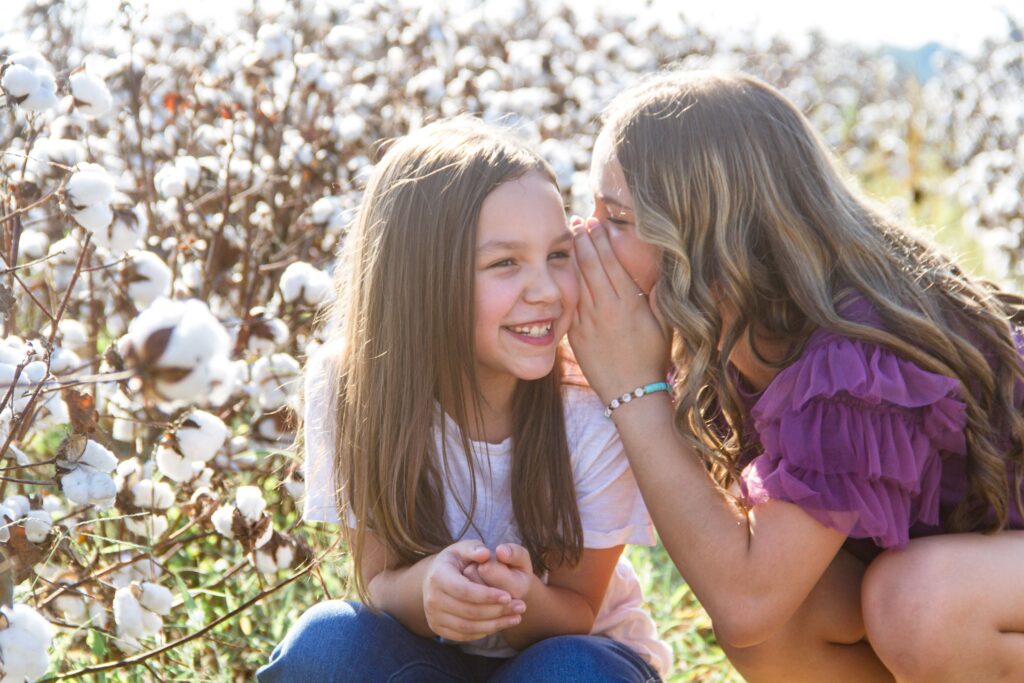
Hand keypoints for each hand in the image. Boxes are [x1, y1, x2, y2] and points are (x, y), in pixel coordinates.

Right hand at [422, 540, 525, 640]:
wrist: (434, 578)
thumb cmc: (455, 560)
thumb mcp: (463, 548)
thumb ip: (475, 548)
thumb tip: (485, 554)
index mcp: (438, 576)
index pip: (464, 591)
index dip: (487, 595)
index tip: (509, 596)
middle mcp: (432, 598)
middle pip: (468, 611)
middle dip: (497, 611)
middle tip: (521, 607)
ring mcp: (433, 615)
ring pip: (468, 627)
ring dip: (495, 624)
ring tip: (517, 617)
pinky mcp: (437, 628)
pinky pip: (464, 635)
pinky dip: (485, 632)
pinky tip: (502, 623)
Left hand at [569, 218, 671, 402]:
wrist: (631, 394)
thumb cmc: (652, 359)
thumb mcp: (664, 326)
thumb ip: (659, 299)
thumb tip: (660, 275)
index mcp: (629, 303)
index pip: (612, 262)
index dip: (603, 239)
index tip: (597, 222)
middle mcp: (607, 308)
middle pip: (591, 265)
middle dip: (584, 239)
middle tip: (577, 221)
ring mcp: (588, 321)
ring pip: (577, 280)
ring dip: (573, 256)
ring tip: (569, 237)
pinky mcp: (575, 334)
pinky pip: (569, 303)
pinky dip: (565, 283)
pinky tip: (562, 270)